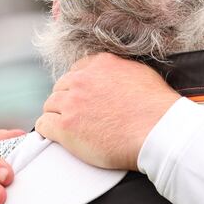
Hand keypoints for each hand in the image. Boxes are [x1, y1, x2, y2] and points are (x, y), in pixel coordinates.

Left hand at [36, 53, 179, 170]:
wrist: (159, 132)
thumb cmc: (158, 109)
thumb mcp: (141, 76)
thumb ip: (121, 72)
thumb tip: (116, 78)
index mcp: (101, 64)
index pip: (77, 71)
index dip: (79, 88)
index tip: (84, 100)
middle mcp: (83, 79)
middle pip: (61, 88)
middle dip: (67, 102)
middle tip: (78, 117)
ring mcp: (72, 102)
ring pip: (50, 105)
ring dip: (58, 116)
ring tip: (70, 130)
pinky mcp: (66, 126)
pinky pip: (44, 125)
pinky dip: (49, 132)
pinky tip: (59, 139)